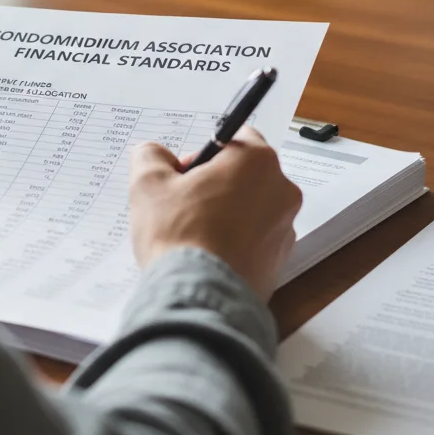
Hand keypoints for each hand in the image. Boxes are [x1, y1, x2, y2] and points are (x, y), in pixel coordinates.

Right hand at [129, 127, 302, 300]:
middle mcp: (281, 191)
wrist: (199, 298)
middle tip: (181, 201)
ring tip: (191, 232)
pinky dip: (234, 240)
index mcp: (256, 162)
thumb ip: (150, 155)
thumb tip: (154, 154)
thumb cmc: (179, 235)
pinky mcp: (280, 261)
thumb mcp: (148, 182)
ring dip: (224, 211)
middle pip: (244, 172)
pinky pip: (254, 238)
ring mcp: (285, 229)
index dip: (204, 151)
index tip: (183, 173)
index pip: (236, 136)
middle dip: (213, 181)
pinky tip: (205, 253)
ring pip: (250, 206)